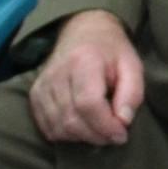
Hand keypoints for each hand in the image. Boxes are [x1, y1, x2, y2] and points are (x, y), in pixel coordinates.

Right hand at [29, 10, 143, 145]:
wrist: (83, 31)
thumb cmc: (111, 52)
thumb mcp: (132, 66)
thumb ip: (132, 93)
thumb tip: (123, 121)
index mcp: (83, 61)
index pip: (88, 103)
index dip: (105, 126)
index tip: (121, 134)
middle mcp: (57, 73)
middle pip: (72, 120)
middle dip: (97, 136)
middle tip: (114, 135)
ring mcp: (42, 85)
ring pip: (59, 127)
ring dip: (83, 137)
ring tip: (100, 130)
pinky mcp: (35, 95)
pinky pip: (47, 127)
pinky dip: (66, 135)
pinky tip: (82, 127)